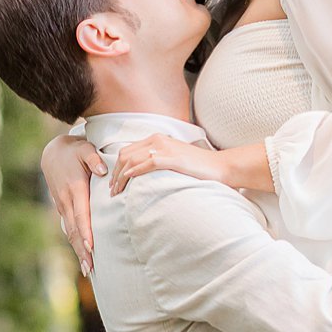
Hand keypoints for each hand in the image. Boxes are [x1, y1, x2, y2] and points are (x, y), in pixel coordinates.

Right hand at [41, 131, 104, 272]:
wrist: (53, 153)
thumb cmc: (75, 151)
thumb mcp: (85, 149)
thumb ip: (94, 159)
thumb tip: (103, 171)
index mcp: (74, 189)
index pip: (81, 213)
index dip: (86, 230)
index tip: (91, 246)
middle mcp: (66, 201)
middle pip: (75, 229)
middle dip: (82, 249)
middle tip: (91, 268)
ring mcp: (63, 206)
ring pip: (71, 232)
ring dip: (78, 250)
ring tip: (88, 269)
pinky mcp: (63, 209)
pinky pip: (70, 229)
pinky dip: (76, 243)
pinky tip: (83, 257)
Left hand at [109, 133, 225, 195]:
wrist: (220, 166)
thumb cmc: (198, 167)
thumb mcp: (174, 159)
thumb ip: (158, 161)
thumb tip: (142, 174)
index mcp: (156, 139)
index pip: (128, 151)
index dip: (117, 167)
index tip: (114, 183)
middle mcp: (157, 140)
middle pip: (125, 155)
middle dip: (115, 173)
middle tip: (111, 190)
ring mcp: (165, 148)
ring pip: (132, 160)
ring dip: (121, 177)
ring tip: (116, 191)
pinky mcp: (172, 158)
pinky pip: (147, 163)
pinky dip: (134, 172)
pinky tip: (128, 180)